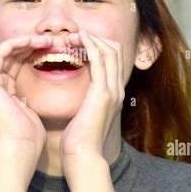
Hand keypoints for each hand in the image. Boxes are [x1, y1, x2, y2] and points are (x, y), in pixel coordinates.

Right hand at [0, 34, 51, 162]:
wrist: (20, 148)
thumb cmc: (30, 135)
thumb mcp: (32, 108)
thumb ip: (30, 95)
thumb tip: (44, 89)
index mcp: (3, 92)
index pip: (15, 64)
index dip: (32, 52)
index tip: (52, 49)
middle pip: (11, 56)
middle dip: (30, 44)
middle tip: (50, 40)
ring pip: (6, 51)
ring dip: (25, 41)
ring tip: (45, 39)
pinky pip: (1, 52)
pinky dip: (16, 43)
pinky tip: (33, 40)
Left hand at [59, 29, 124, 164]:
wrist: (83, 156)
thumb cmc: (79, 138)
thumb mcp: (84, 113)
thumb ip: (84, 99)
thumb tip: (75, 90)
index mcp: (113, 93)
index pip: (112, 59)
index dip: (98, 45)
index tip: (78, 41)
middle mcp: (117, 89)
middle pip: (115, 50)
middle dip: (96, 38)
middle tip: (75, 35)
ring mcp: (112, 91)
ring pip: (109, 51)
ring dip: (91, 38)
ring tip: (73, 35)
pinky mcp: (102, 94)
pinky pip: (99, 61)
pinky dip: (90, 46)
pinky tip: (77, 40)